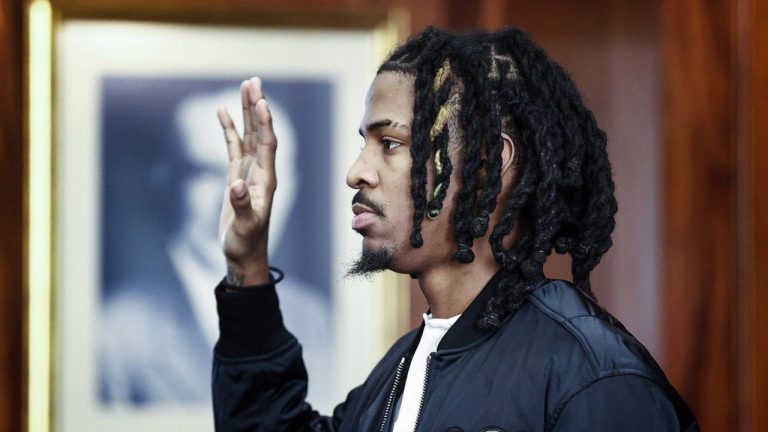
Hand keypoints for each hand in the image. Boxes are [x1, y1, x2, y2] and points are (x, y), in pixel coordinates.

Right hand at [217, 77, 276, 285]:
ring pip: (250, 135)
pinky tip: (222, 112)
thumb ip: (240, 206)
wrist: (244, 254)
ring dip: (247, 112)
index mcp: (266, 181)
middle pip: (261, 132)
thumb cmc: (245, 243)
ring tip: (244, 86)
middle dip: (257, 106)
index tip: (261, 101)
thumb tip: (234, 185)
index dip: (265, 123)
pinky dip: (230, 129)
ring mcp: (250, 172)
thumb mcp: (243, 227)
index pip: (268, 145)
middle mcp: (261, 171)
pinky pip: (234, 147)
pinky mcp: (237, 176)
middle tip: (253, 81)